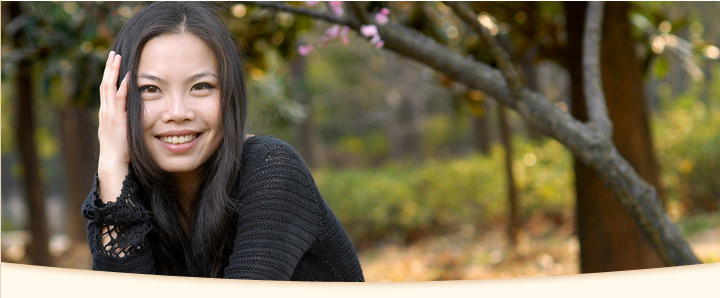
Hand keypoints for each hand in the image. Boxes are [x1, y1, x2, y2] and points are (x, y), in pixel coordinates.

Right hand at [97, 51, 129, 202]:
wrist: (113, 162)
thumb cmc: (121, 150)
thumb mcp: (122, 131)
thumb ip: (126, 120)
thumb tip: (134, 114)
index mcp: (107, 113)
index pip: (107, 89)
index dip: (110, 75)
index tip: (113, 62)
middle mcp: (106, 110)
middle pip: (105, 83)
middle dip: (109, 68)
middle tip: (113, 53)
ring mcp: (109, 113)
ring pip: (108, 87)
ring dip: (113, 71)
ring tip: (116, 57)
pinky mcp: (115, 118)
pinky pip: (119, 99)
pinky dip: (122, 86)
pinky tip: (126, 76)